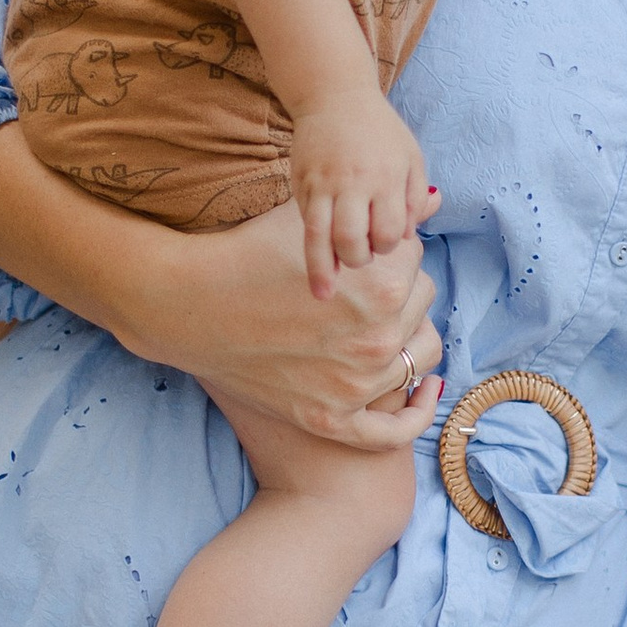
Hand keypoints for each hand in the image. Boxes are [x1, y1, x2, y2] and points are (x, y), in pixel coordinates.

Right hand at [122, 197, 441, 450]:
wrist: (188, 305)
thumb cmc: (247, 252)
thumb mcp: (314, 221)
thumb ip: (379, 216)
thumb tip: (438, 196)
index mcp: (385, 281)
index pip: (415, 257)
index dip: (389, 249)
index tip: (364, 251)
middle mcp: (380, 335)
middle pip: (422, 302)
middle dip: (399, 288)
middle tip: (360, 285)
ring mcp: (358, 383)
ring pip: (420, 356)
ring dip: (408, 336)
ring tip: (383, 324)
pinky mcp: (334, 418)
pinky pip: (395, 429)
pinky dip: (417, 411)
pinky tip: (424, 390)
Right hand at [288, 95, 437, 301]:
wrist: (334, 96)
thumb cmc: (378, 130)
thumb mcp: (410, 156)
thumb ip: (415, 196)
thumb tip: (410, 235)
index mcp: (387, 177)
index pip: (390, 231)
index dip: (388, 244)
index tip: (384, 240)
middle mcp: (356, 183)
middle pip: (355, 239)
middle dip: (360, 259)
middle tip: (361, 256)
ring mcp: (325, 184)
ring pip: (324, 237)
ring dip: (329, 268)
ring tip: (327, 292)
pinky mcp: (302, 184)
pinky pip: (306, 226)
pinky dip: (312, 257)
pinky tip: (317, 280)